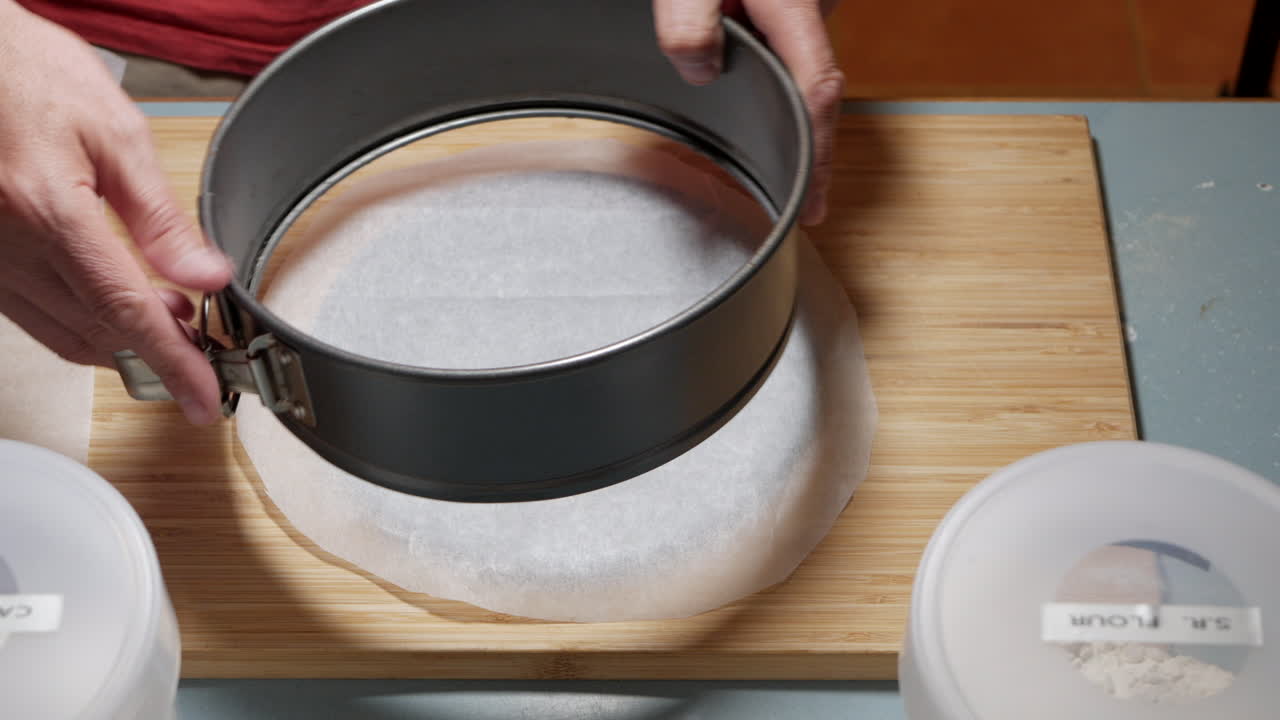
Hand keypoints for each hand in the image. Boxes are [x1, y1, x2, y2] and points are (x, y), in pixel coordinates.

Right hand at [0, 2, 230, 423]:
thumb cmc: (25, 72)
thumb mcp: (114, 131)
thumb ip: (161, 215)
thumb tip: (206, 275)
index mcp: (45, 209)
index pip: (125, 310)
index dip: (172, 364)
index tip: (204, 399)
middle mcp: (4, 242)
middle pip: (95, 332)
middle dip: (155, 347)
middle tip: (202, 333)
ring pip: (61, 333)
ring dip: (118, 339)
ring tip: (170, 313)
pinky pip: (30, 312)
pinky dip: (79, 319)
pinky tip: (114, 297)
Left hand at [653, 0, 842, 224]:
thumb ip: (690, 23)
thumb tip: (700, 70)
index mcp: (790, 6)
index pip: (815, 92)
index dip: (819, 153)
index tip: (814, 203)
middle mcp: (802, 9)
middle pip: (815, 93)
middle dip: (807, 147)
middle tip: (803, 201)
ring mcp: (794, 8)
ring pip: (798, 75)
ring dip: (788, 116)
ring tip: (783, 167)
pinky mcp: (777, 4)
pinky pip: (783, 57)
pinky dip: (774, 90)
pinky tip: (755, 109)